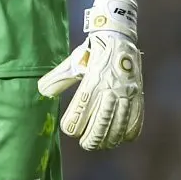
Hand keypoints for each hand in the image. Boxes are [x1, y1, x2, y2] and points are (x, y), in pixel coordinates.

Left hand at [38, 0, 143, 150]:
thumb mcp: (73, 62)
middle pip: (101, 122)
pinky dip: (129, 131)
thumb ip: (59, 78)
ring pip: (119, 124)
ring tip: (101, 144)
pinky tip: (121, 138)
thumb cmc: (92, 50)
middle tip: (85, 144)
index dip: (74, 124)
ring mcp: (127, 91)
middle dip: (92, 138)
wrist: (119, 35)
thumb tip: (42, 92)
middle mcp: (111, 87)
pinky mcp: (138, 93)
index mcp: (92, 79)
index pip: (81, 109)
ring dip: (109, 138)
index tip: (69, 129)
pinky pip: (136, 118)